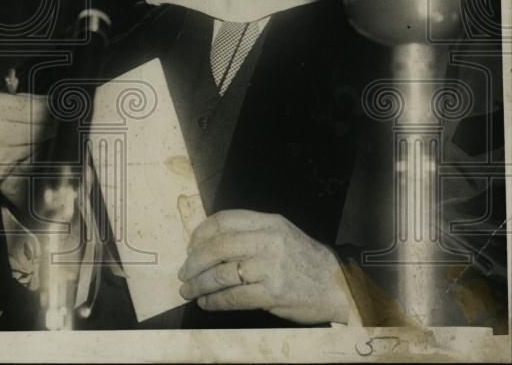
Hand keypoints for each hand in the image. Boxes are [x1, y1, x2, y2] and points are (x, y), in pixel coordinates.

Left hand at [177, 209, 351, 324]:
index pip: (224, 220)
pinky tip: (207, 303)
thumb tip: (209, 244)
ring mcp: (270, 268)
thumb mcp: (281, 234)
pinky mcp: (273, 294)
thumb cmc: (304, 260)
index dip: (200, 233)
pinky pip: (234, 297)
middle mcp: (268, 241)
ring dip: (200, 284)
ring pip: (222, 274)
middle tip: (183, 273)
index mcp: (268, 223)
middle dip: (194, 261)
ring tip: (189, 290)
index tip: (190, 247)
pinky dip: (215, 301)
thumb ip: (251, 233)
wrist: (338, 285)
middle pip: (217, 246)